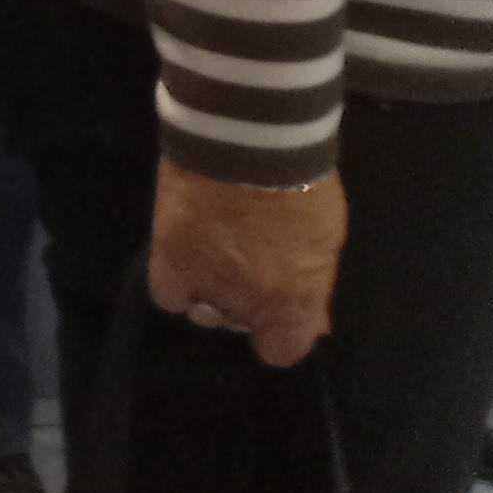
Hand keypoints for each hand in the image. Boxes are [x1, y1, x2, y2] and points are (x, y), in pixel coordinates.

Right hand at [151, 156, 343, 368]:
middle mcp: (248, 305)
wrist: (249, 142)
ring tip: (213, 258)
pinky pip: (167, 294)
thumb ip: (311, 283)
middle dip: (245, 301)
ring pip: (203, 311)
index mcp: (293, 305)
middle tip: (247, 265)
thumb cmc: (301, 186)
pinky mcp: (170, 256)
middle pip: (239, 323)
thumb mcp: (324, 242)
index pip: (281, 349)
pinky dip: (175, 284)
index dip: (280, 331)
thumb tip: (311, 316)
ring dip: (210, 292)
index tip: (281, 306)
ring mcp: (207, 282)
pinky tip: (184, 260)